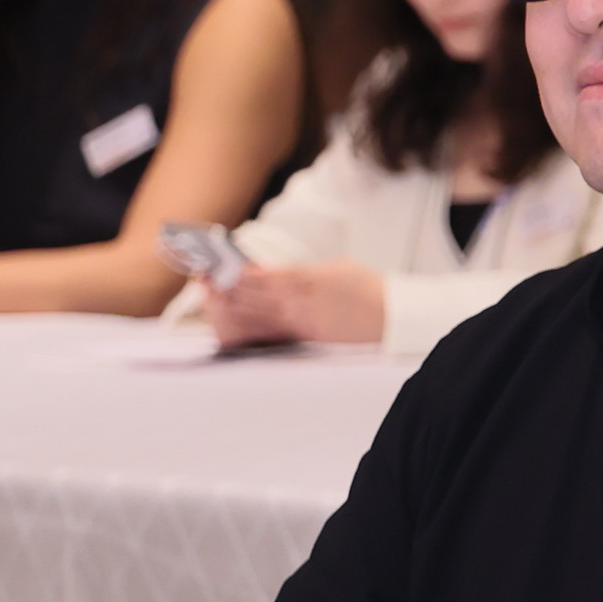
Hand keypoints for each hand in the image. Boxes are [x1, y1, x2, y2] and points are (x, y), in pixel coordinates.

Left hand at [208, 260, 390, 347]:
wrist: (391, 316)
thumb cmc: (369, 288)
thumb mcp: (340, 267)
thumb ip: (310, 271)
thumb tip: (289, 274)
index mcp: (312, 279)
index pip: (270, 275)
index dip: (246, 273)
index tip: (227, 267)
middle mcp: (304, 301)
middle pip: (260, 294)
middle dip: (234, 287)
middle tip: (211, 280)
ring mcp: (305, 320)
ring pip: (263, 312)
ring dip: (239, 304)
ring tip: (219, 297)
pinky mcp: (310, 335)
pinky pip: (276, 327)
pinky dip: (256, 321)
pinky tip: (243, 318)